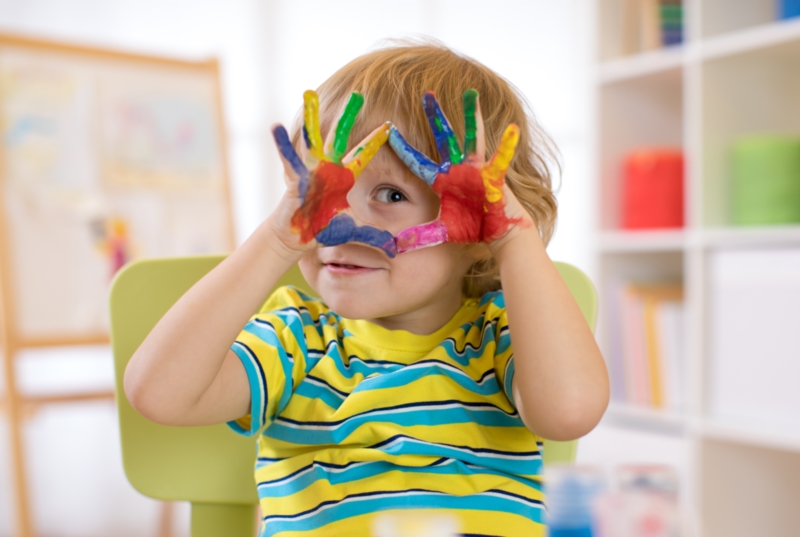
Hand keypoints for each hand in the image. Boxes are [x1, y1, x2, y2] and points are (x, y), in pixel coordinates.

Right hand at [271, 90, 396, 256]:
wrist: (299, 236)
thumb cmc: (324, 229)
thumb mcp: (352, 231)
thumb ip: (373, 236)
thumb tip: (394, 248)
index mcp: (344, 177)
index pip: (364, 155)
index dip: (376, 141)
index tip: (390, 125)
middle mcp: (328, 168)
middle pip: (341, 137)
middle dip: (348, 116)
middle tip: (358, 94)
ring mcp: (310, 169)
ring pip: (313, 137)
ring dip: (312, 116)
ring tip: (310, 93)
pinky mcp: (294, 177)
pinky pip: (288, 158)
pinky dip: (281, 143)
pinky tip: (274, 126)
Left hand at [388, 90, 529, 253]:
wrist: (497, 233)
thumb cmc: (473, 227)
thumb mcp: (442, 232)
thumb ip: (420, 236)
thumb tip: (396, 247)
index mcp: (442, 180)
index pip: (417, 161)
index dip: (404, 147)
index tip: (389, 130)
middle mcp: (458, 169)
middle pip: (444, 138)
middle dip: (436, 117)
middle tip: (427, 94)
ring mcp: (477, 169)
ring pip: (472, 137)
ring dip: (471, 116)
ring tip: (471, 94)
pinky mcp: (494, 175)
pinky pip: (501, 158)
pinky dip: (507, 145)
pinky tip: (513, 128)